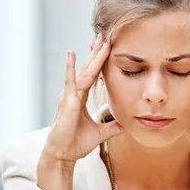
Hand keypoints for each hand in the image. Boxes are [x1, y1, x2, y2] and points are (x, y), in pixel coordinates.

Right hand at [41, 34, 123, 165]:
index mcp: (80, 98)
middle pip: (88, 69)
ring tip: (98, 40)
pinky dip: (71, 68)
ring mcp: (69, 96)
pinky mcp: (67, 102)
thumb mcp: (100, 133)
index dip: (99, 61)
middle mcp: (74, 94)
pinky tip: (71, 54)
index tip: (106, 47)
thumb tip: (127, 124)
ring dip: (92, 56)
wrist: (63, 155)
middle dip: (96, 52)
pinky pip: (71, 82)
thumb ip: (113, 127)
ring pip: (84, 72)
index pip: (92, 76)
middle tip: (104, 35)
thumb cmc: (76, 143)